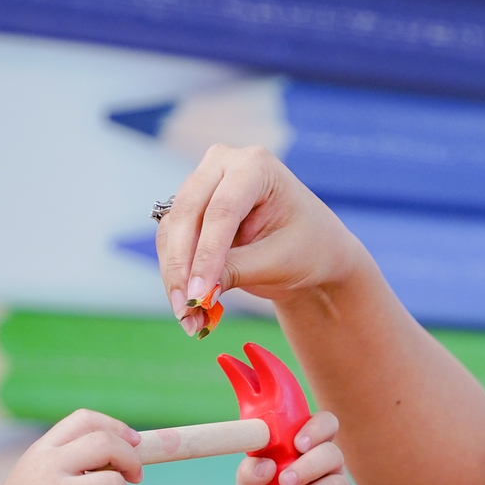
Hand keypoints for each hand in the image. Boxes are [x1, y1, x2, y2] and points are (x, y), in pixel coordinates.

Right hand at [0, 410, 141, 484]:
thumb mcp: (35, 473)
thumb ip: (70, 459)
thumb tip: (127, 452)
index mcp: (41, 451)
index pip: (84, 419)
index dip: (117, 428)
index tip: (134, 442)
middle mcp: (47, 469)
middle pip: (106, 445)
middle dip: (132, 459)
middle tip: (135, 476)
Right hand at [155, 146, 370, 332]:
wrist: (312, 250)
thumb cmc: (308, 248)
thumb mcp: (279, 261)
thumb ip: (236, 271)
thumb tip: (195, 293)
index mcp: (256, 166)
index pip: (222, 210)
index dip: (206, 255)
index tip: (199, 295)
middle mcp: (223, 165)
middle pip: (188, 214)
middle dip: (182, 266)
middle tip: (185, 309)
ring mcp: (203, 184)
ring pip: (172, 229)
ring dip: (175, 276)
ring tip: (188, 318)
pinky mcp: (191, 209)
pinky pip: (171, 241)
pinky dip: (176, 275)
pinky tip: (189, 309)